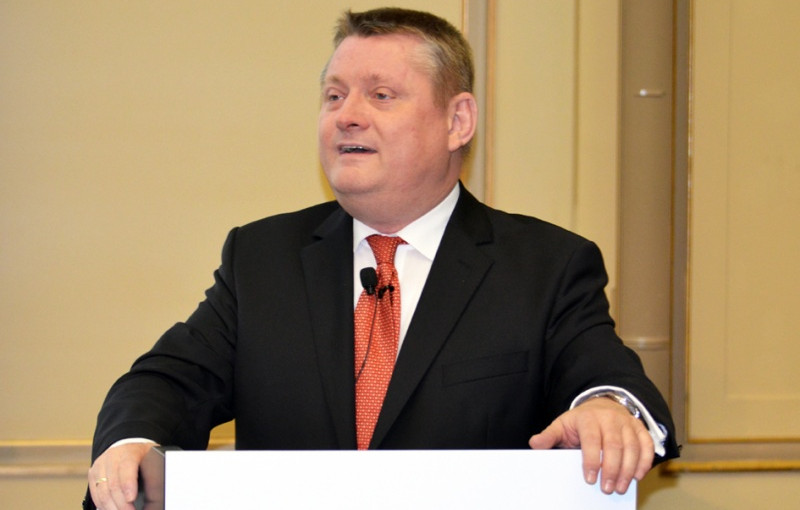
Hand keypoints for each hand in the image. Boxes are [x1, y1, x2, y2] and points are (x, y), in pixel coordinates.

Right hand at [88, 442, 154, 509]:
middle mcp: (111, 457)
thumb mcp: (152, 456)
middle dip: (122, 503)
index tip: (132, 499)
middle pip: (113, 484)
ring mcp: (100, 466)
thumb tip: (157, 490)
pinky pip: (96, 494)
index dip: (128, 485)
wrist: (126, 446)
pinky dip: (104, 505)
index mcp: (128, 451)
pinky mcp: (93, 474)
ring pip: (102, 492)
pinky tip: (113, 509)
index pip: (126, 468)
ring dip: (112, 507)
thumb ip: (153, 470)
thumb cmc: (142, 454)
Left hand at [528, 397, 653, 494]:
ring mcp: (627, 423)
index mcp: (588, 418)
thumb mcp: (562, 424)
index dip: (592, 460)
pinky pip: (646, 445)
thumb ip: (549, 435)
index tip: (589, 479)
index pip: (592, 439)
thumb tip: (535, 443)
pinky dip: (645, 461)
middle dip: (611, 470)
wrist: (602, 404)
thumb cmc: (580, 421)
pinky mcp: (639, 429)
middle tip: (607, 489)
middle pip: (614, 445)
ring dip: (628, 470)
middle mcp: (610, 419)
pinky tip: (637, 476)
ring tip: (620, 487)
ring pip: (632, 447)